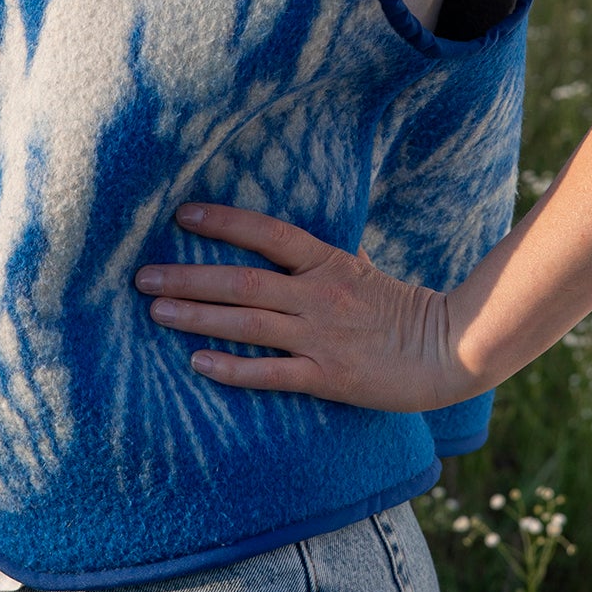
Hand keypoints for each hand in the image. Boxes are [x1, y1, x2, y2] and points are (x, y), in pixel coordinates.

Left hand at [134, 203, 473, 411]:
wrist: (449, 351)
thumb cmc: (406, 310)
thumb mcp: (368, 272)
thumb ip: (330, 259)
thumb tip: (297, 246)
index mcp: (329, 263)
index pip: (268, 233)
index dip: (225, 221)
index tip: (182, 214)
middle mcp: (319, 296)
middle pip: (242, 280)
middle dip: (188, 275)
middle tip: (142, 275)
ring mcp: (321, 337)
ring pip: (246, 322)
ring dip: (196, 316)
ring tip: (155, 309)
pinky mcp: (327, 378)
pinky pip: (270, 373)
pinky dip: (232, 368)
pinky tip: (197, 363)